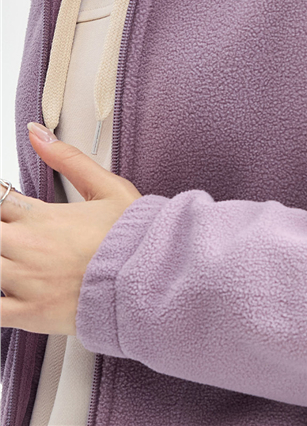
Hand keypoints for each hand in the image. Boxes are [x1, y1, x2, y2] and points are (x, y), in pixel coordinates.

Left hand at [0, 122, 142, 335]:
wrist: (152, 277)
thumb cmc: (134, 236)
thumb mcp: (109, 187)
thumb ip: (68, 159)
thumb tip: (36, 133)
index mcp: (43, 216)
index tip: (6, 202)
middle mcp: (28, 247)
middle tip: (14, 231)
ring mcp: (25, 282)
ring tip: (12, 255)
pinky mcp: (29, 314)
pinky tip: (4, 290)